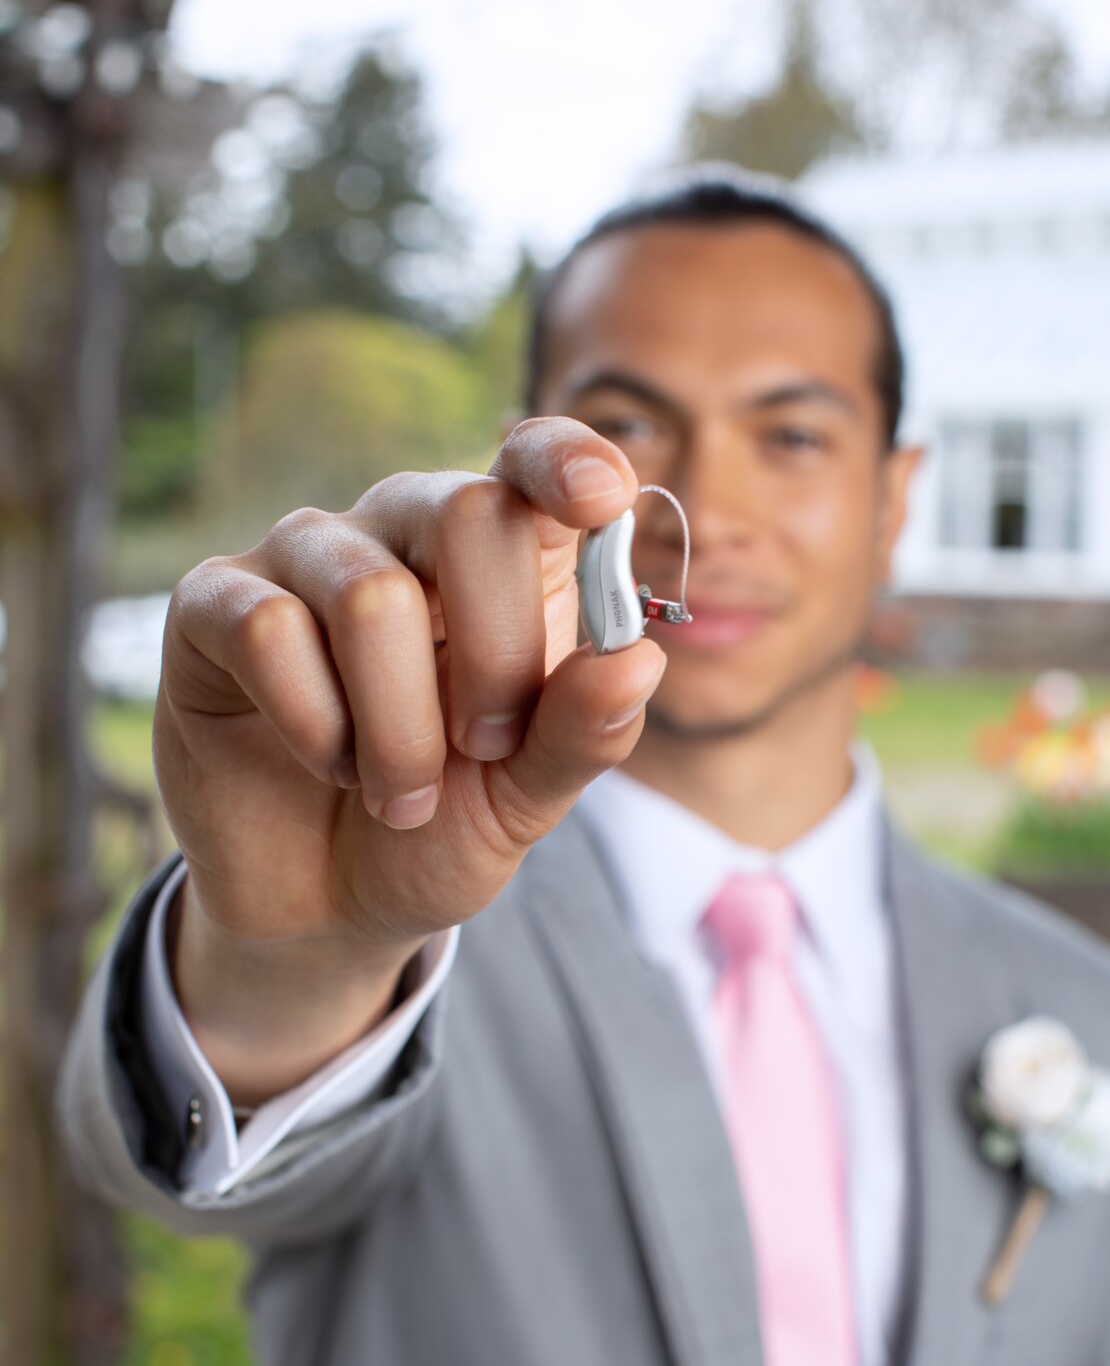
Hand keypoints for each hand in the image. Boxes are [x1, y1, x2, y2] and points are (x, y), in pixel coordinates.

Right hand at [155, 418, 664, 1097]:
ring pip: (370, 595)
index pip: (532, 460)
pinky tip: (324, 761)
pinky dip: (315, 725)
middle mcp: (401, 529)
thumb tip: (639, 660)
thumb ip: (583, 732)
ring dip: (400, 730)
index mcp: (499, 556)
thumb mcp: (528, 797)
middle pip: (467, 514)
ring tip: (399, 793)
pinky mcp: (214, 603)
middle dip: (494, 661)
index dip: (567, 461)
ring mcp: (305, 557)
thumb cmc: (438, 826)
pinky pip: (270, 630)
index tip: (599, 501)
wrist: (327, 905)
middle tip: (483, 749)